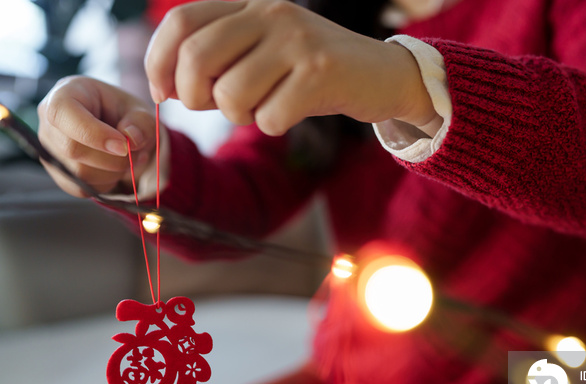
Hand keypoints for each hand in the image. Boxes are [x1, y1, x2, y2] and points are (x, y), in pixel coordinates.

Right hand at [37, 76, 156, 196]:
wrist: (119, 130)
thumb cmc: (124, 114)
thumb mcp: (139, 111)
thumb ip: (141, 122)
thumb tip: (131, 139)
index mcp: (64, 95)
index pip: (63, 115)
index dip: (95, 134)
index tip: (124, 146)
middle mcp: (48, 122)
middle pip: (72, 149)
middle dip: (112, 158)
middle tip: (136, 153)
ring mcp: (49, 150)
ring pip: (79, 173)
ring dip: (113, 172)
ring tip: (129, 159)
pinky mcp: (58, 172)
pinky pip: (82, 188)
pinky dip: (106, 183)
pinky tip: (115, 169)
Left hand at [145, 0, 436, 135]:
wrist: (382, 74)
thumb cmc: (311, 70)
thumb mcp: (265, 50)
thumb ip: (220, 58)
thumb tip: (168, 87)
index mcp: (250, 5)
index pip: (181, 23)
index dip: (158, 62)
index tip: (163, 93)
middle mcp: (271, 14)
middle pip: (197, 58)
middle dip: (192, 96)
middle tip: (209, 107)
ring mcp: (297, 42)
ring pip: (231, 94)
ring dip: (238, 116)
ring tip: (260, 109)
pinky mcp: (321, 74)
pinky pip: (269, 117)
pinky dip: (272, 125)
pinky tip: (290, 113)